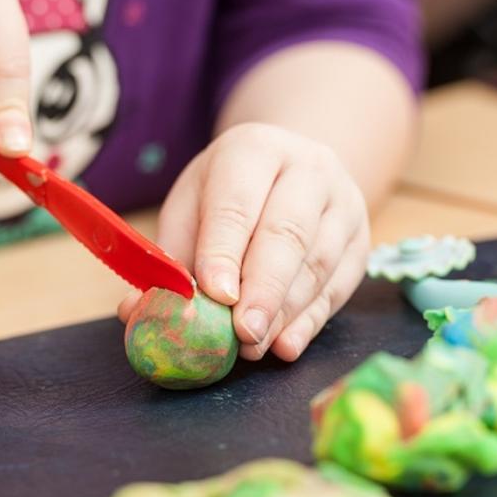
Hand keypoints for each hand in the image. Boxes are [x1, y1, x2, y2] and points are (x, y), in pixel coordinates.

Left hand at [119, 123, 370, 361]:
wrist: (294, 169)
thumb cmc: (230, 193)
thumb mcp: (192, 206)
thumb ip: (170, 257)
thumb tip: (135, 311)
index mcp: (254, 149)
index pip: (238, 204)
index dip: (225, 251)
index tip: (215, 294)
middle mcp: (308, 168)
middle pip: (287, 233)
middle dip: (263, 289)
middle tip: (241, 334)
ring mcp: (343, 203)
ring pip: (317, 263)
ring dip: (284, 312)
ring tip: (254, 346)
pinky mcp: (361, 240)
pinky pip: (338, 286)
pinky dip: (311, 321)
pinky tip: (286, 345)